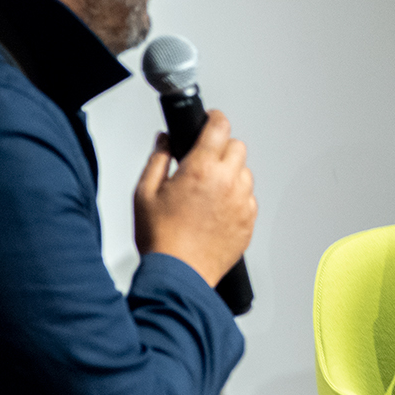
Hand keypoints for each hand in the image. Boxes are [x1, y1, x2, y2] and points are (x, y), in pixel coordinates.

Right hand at [133, 109, 256, 286]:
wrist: (179, 275)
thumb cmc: (161, 238)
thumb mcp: (144, 193)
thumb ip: (157, 159)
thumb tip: (164, 141)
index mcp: (201, 169)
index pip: (220, 127)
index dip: (214, 119)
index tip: (210, 121)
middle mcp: (227, 182)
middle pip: (237, 147)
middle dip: (221, 148)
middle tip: (204, 161)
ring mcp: (242, 202)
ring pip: (245, 173)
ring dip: (230, 174)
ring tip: (208, 192)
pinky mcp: (249, 221)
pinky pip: (249, 198)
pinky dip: (237, 199)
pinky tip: (216, 211)